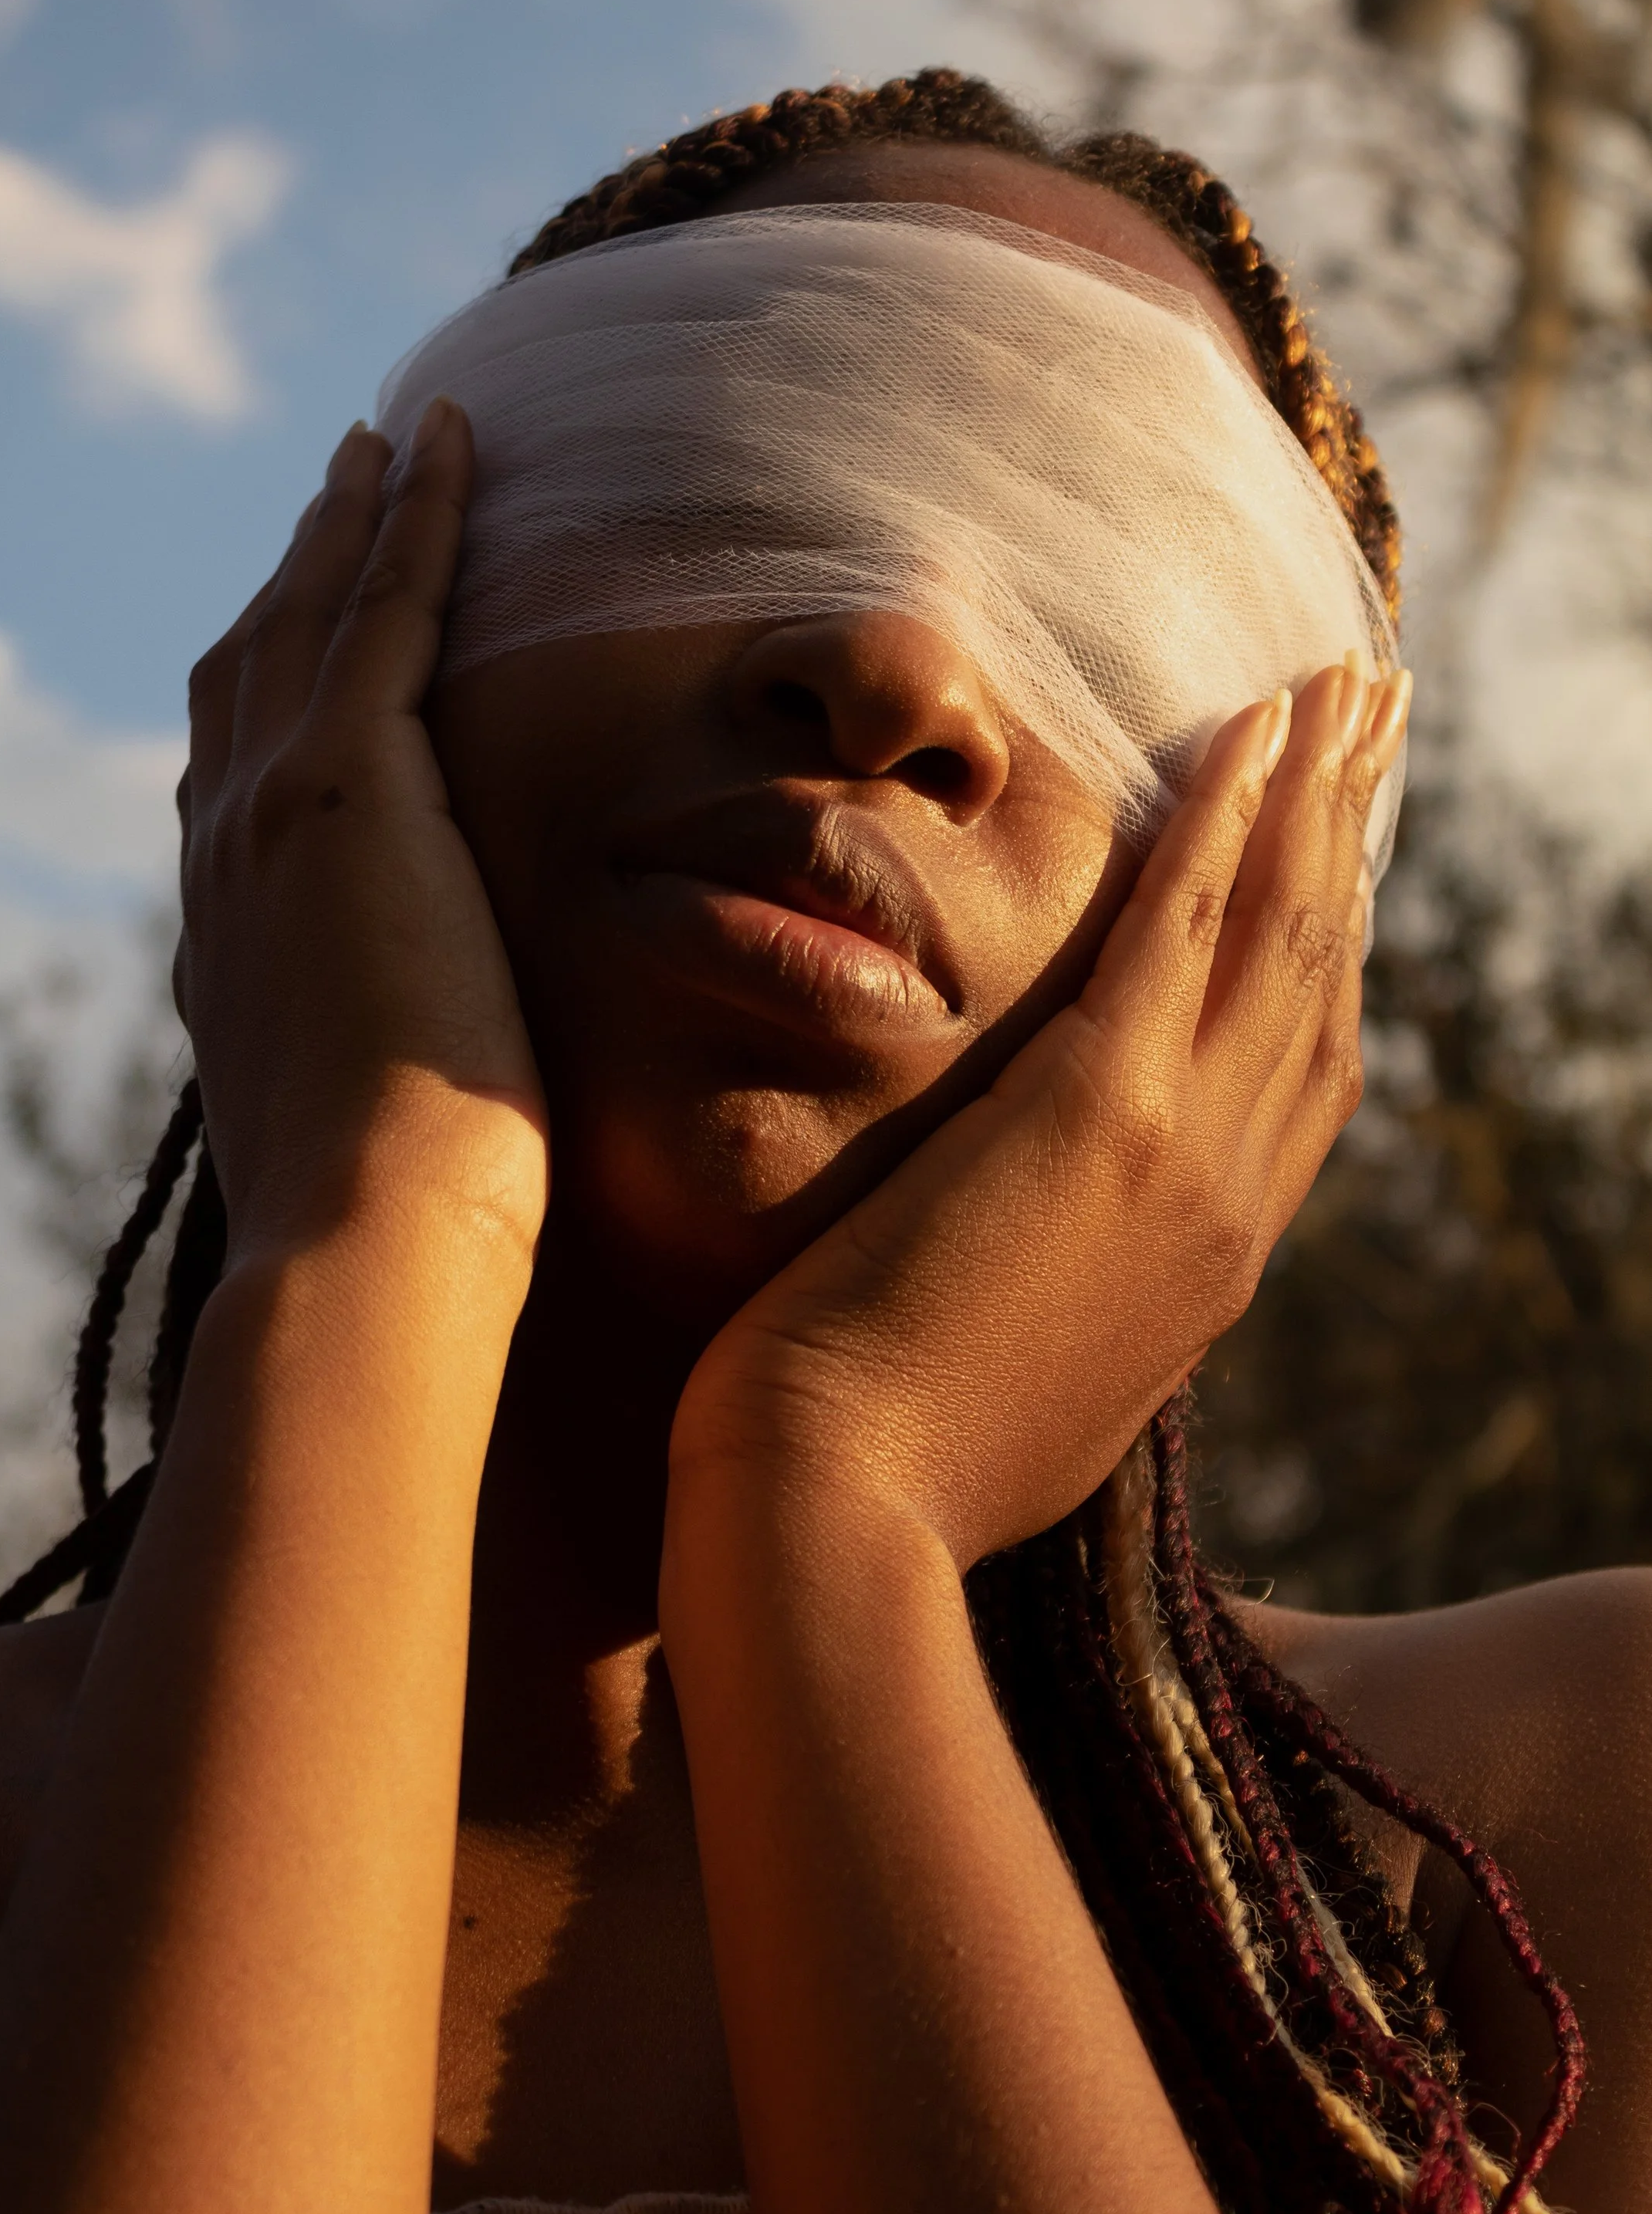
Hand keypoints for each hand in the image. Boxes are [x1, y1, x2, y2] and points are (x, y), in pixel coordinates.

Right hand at [176, 407, 547, 1268]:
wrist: (366, 1238)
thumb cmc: (398, 1217)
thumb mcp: (364, 1108)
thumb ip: (370, 1047)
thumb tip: (414, 1056)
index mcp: (227, 930)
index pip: (239, 766)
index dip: (273, 675)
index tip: (310, 621)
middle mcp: (225, 852)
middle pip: (253, 664)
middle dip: (298, 570)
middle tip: (346, 486)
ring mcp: (274, 809)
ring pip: (310, 617)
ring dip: (351, 518)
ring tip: (394, 442)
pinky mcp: (347, 783)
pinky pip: (386, 608)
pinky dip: (415, 518)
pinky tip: (449, 446)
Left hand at [667, 660, 1410, 1571]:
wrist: (837, 1525)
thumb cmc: (885, 1481)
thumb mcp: (1024, 1400)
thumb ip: (1065, 1315)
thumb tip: (1049, 1283)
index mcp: (1204, 1269)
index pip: (1296, 1080)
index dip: (1325, 956)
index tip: (1333, 865)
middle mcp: (1227, 1203)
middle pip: (1318, 983)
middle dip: (1350, 844)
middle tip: (1375, 730)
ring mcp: (1179, 1153)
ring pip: (1278, 936)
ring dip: (1314, 799)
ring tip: (1344, 688)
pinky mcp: (1094, 1108)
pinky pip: (1185, 928)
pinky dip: (1226, 822)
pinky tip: (1247, 730)